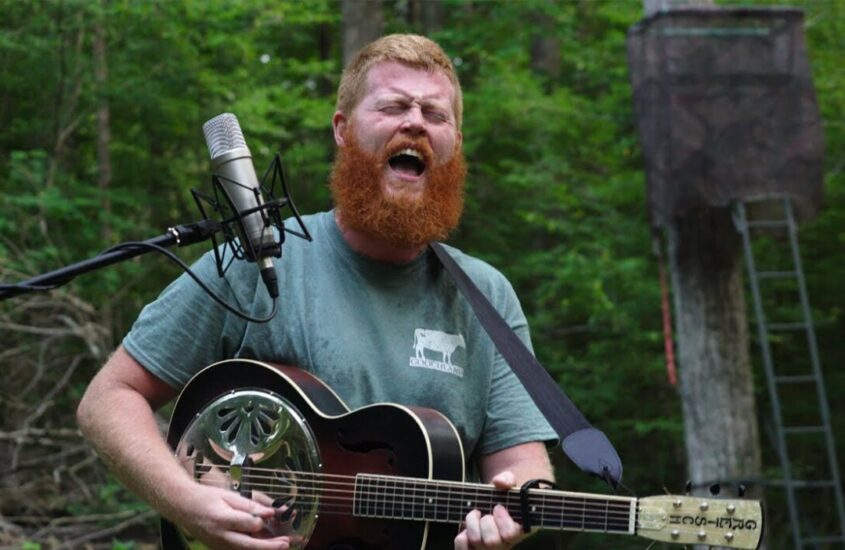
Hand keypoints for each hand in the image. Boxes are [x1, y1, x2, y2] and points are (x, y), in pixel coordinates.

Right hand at [173, 482, 290, 549]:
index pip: (247, 524)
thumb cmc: (207, 498)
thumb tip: (270, 512)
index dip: (261, 521)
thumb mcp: (229, 496)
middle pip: (248, 545)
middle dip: (269, 546)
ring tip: (282, 545)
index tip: (272, 515)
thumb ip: (250, 506)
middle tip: (286, 542)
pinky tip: (266, 544)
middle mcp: (220, 536)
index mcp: (222, 518)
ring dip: (264, 549)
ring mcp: (218, 545)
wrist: (184, 507)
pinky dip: (253, 548)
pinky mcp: (219, 549)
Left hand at [454, 471, 524, 549]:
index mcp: (518, 531)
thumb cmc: (501, 497)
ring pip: (476, 542)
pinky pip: (462, 546)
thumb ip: (507, 479)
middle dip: (486, 522)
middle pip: (492, 542)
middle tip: (486, 514)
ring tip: (476, 515)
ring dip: (472, 523)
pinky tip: (467, 529)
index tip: (498, 507)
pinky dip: (461, 535)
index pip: (510, 534)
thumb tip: (499, 482)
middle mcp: (503, 545)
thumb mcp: (507, 484)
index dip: (502, 520)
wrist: (490, 506)